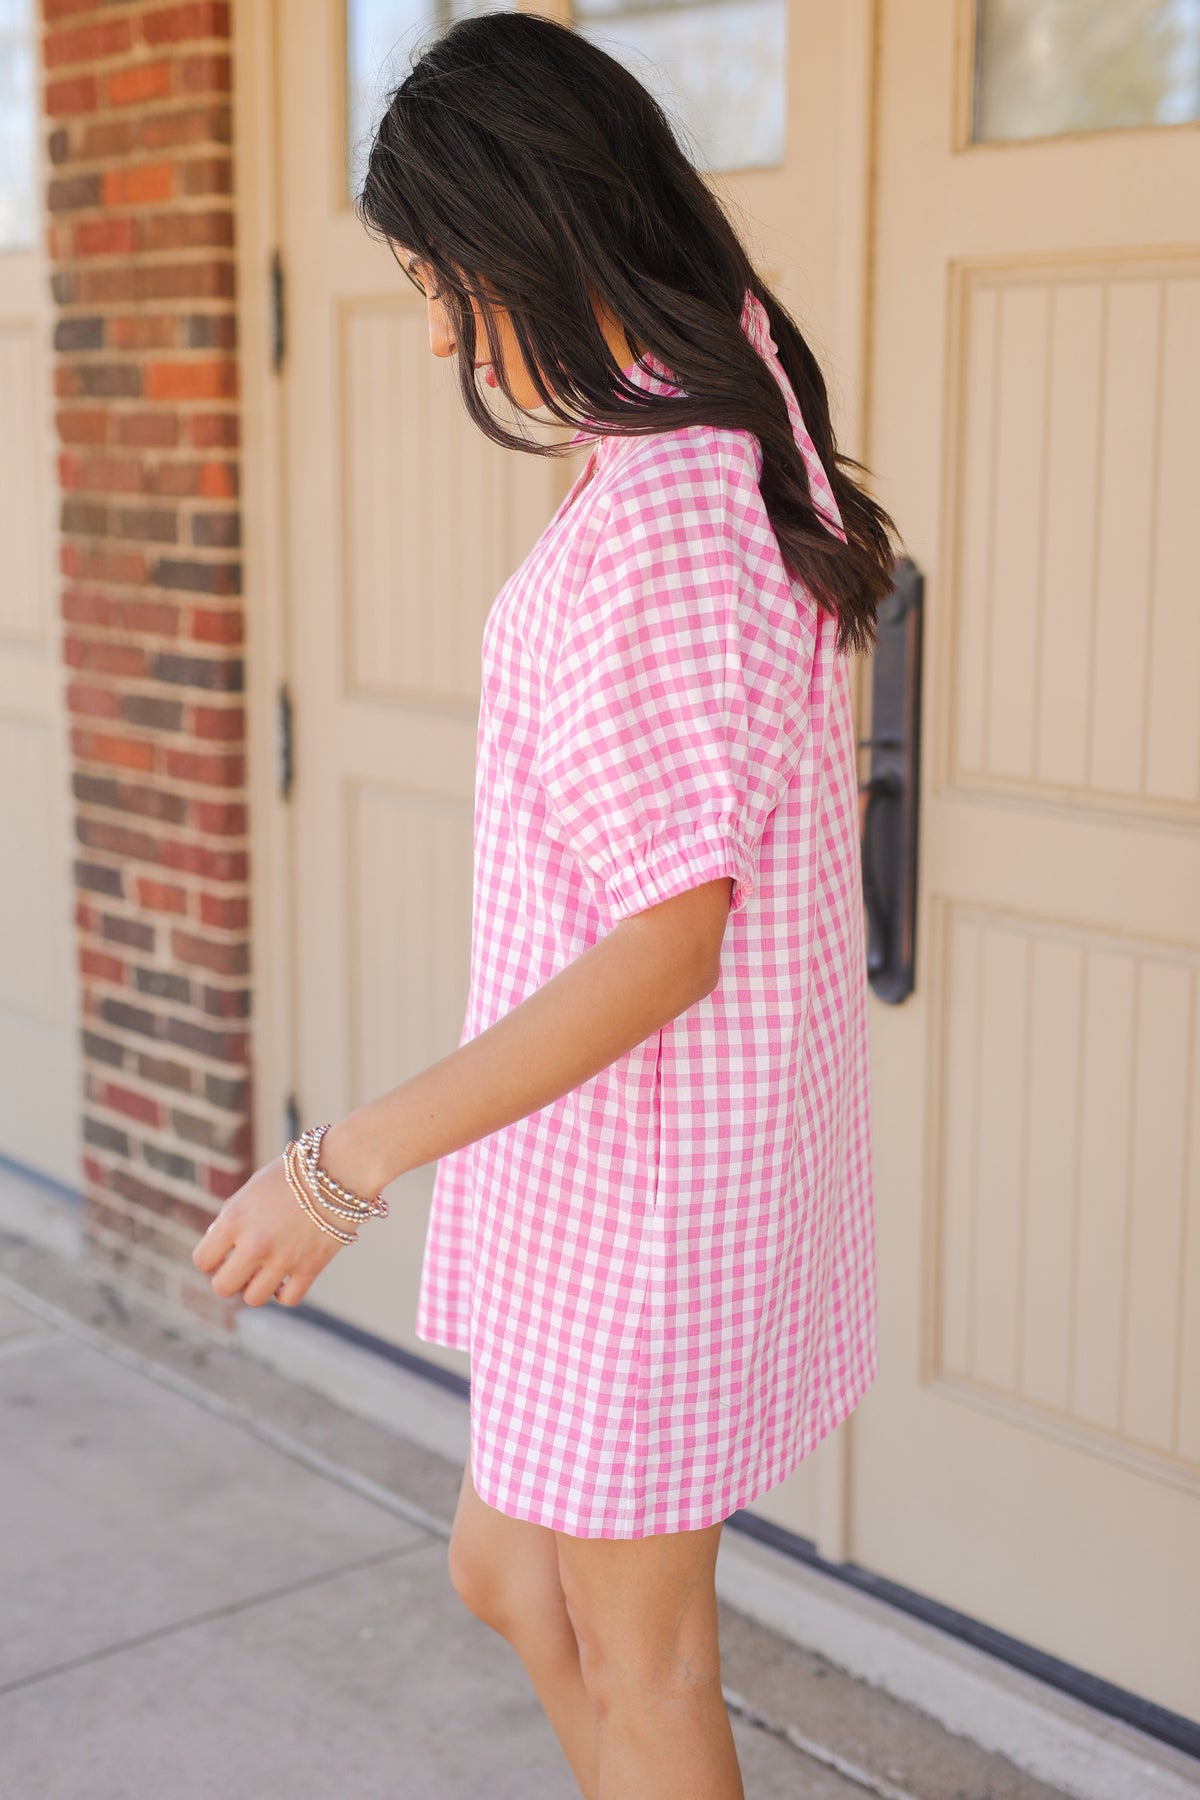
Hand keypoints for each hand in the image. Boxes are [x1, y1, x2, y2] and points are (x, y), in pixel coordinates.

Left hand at [191, 1153, 350, 1307]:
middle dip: (230, 1278)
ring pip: (253, 1299)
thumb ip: (232, 1216)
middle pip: (223, 1287)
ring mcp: (283, 1259)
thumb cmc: (295, 1172)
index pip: (202, 1260)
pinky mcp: (310, 1268)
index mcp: (235, 1218)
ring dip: (256, 1287)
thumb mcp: (253, 1188)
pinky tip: (286, 1276)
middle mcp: (255, 1243)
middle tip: (243, 1265)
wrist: (341, 1167)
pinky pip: (287, 1299)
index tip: (223, 1252)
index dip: (211, 1259)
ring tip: (266, 1270)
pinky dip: (284, 1292)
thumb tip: (218, 1241)